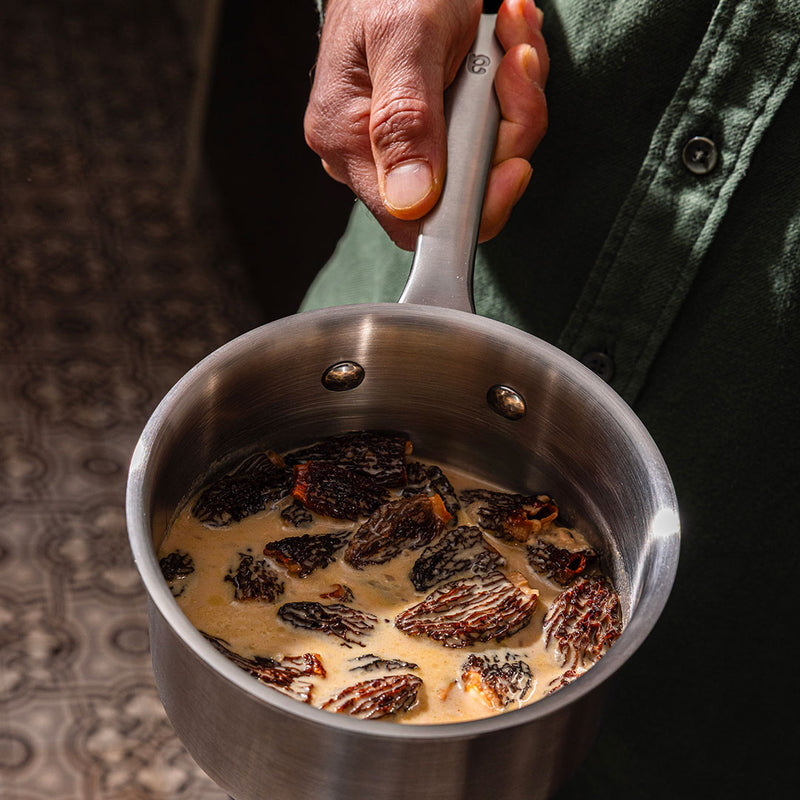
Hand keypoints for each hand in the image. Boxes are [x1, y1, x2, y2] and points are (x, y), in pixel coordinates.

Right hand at [304, 0, 548, 249]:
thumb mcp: (405, 36)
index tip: (513, 165)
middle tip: (515, 67)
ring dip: (517, 100)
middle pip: (459, 193)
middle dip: (507, 134)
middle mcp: (375, 152)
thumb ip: (406, 120)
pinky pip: (490, 131)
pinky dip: (513, 88)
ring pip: (485, 160)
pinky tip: (507, 43)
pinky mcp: (438, 124)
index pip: (415, 222)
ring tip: (513, 39)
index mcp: (349, 140)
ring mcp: (408, 140)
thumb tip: (410, 201)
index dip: (472, 207)